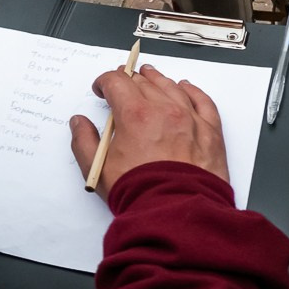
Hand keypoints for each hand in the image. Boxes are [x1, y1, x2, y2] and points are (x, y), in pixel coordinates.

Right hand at [69, 65, 228, 194]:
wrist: (176, 213)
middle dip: (129, 80)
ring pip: (172, 87)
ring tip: (149, 76)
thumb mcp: (99, 170)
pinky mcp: (210, 131)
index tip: (101, 89)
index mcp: (135, 115)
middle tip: (122, 83)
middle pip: (144, 83)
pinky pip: (202, 101)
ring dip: (157, 79)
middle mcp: (164, 109)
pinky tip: (186, 87)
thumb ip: (84, 142)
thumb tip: (79, 122)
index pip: (117, 83)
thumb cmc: (139, 193)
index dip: (105, 82)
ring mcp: (190, 118)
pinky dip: (192, 91)